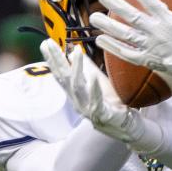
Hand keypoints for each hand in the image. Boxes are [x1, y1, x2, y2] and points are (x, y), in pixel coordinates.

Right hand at [40, 40, 161, 149]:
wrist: (125, 127)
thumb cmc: (111, 103)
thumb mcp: (99, 82)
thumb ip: (87, 68)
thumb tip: (74, 52)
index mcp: (76, 93)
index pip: (61, 74)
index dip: (52, 60)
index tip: (46, 43)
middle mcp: (78, 101)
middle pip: (64, 78)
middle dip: (56, 60)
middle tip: (49, 43)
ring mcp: (88, 109)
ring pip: (77, 87)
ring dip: (76, 68)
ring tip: (77, 52)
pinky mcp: (102, 115)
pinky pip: (96, 101)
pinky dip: (94, 89)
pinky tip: (93, 77)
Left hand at [89, 0, 171, 93]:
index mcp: (170, 20)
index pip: (152, 2)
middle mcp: (158, 34)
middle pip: (134, 18)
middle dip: (117, 6)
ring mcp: (151, 48)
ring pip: (126, 36)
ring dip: (109, 27)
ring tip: (93, 17)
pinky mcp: (147, 60)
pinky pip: (127, 54)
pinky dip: (113, 48)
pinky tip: (99, 38)